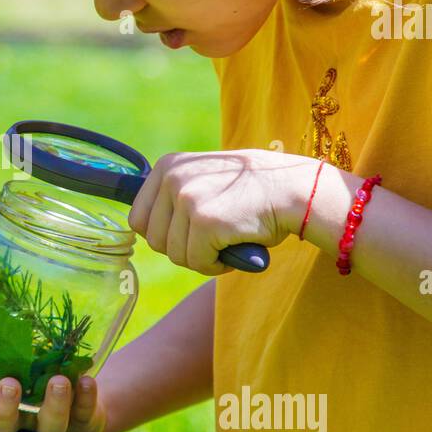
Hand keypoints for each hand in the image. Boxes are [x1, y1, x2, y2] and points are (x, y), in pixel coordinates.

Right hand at [0, 352, 107, 431]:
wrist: (77, 394)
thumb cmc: (31, 363)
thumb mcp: (11, 348)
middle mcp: (17, 417)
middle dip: (3, 409)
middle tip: (10, 384)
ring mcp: (47, 425)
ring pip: (48, 429)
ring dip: (53, 406)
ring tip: (58, 380)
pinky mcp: (81, 426)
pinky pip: (83, 417)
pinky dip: (86, 399)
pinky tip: (87, 379)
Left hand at [128, 149, 311, 274]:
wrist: (292, 189)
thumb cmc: (251, 191)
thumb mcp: (204, 179)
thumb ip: (175, 195)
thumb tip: (140, 229)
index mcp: (167, 166)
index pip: (138, 218)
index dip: (163, 236)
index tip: (188, 235)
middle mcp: (173, 178)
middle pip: (154, 240)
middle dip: (182, 249)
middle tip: (210, 242)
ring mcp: (188, 199)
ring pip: (175, 255)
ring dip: (200, 259)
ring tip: (224, 244)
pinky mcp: (206, 222)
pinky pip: (197, 262)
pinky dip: (215, 265)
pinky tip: (233, 251)